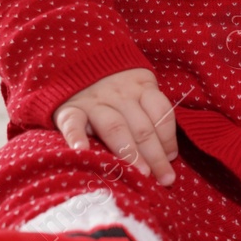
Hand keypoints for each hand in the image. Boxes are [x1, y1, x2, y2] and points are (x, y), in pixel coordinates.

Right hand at [53, 68, 178, 185]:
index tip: (171, 160)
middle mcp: (120, 94)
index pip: (161, 112)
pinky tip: (82, 151)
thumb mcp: (137, 86)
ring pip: (115, 127)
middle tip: (164, 179)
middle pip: (143, 127)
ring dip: (129, 152)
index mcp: (141, 86)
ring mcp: (94, 102)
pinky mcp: (69, 108)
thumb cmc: (113, 84)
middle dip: (156, 155)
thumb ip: (151, 114)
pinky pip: (73, 122)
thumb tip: (169, 155)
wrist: (75, 60)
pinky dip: (76, 136)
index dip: (168, 138)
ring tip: (140, 173)